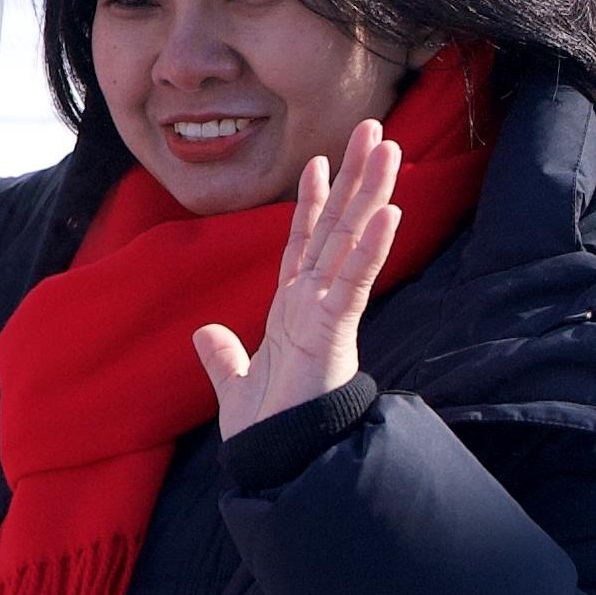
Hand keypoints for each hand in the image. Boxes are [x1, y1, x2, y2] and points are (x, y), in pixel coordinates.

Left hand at [193, 116, 401, 438]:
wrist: (276, 465)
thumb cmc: (267, 432)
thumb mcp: (235, 386)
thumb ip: (223, 358)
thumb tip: (206, 335)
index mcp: (292, 309)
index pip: (302, 243)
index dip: (310, 203)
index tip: (318, 163)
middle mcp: (314, 302)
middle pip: (338, 227)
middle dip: (356, 178)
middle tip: (376, 130)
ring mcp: (328, 313)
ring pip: (353, 241)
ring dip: (372, 194)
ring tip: (390, 149)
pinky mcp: (335, 332)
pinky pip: (353, 282)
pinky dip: (370, 247)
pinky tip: (387, 212)